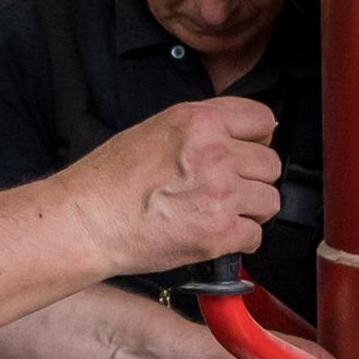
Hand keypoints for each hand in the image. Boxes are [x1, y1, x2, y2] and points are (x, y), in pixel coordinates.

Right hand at [73, 96, 280, 277]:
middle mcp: (215, 153)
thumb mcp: (156, 130)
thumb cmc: (109, 180)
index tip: (249, 150)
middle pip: (270, 164)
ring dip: (251, 210)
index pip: (262, 119)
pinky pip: (256, 235)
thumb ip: (201, 131)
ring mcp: (221, 193)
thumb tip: (237, 139)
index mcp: (199, 121)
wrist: (87, 220)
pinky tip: (215, 234)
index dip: (258, 139)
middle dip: (253, 178)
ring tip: (220, 212)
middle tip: (228, 189)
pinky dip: (240, 239)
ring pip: (270, 201)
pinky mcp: (220, 232)